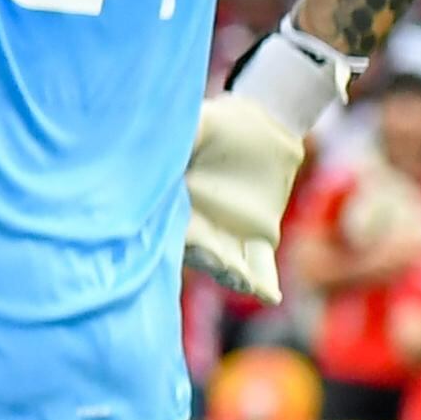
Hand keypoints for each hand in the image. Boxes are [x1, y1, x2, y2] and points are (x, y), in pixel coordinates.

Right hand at [183, 93, 301, 303]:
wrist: (261, 126)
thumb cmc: (218, 124)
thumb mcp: (195, 125)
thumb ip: (177, 138)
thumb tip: (150, 142)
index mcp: (174, 203)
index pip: (171, 225)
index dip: (180, 232)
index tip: (190, 236)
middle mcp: (196, 228)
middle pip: (200, 251)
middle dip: (211, 259)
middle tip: (225, 264)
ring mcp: (227, 239)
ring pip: (228, 264)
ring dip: (236, 276)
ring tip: (245, 283)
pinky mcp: (259, 240)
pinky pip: (261, 266)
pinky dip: (264, 283)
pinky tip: (270, 295)